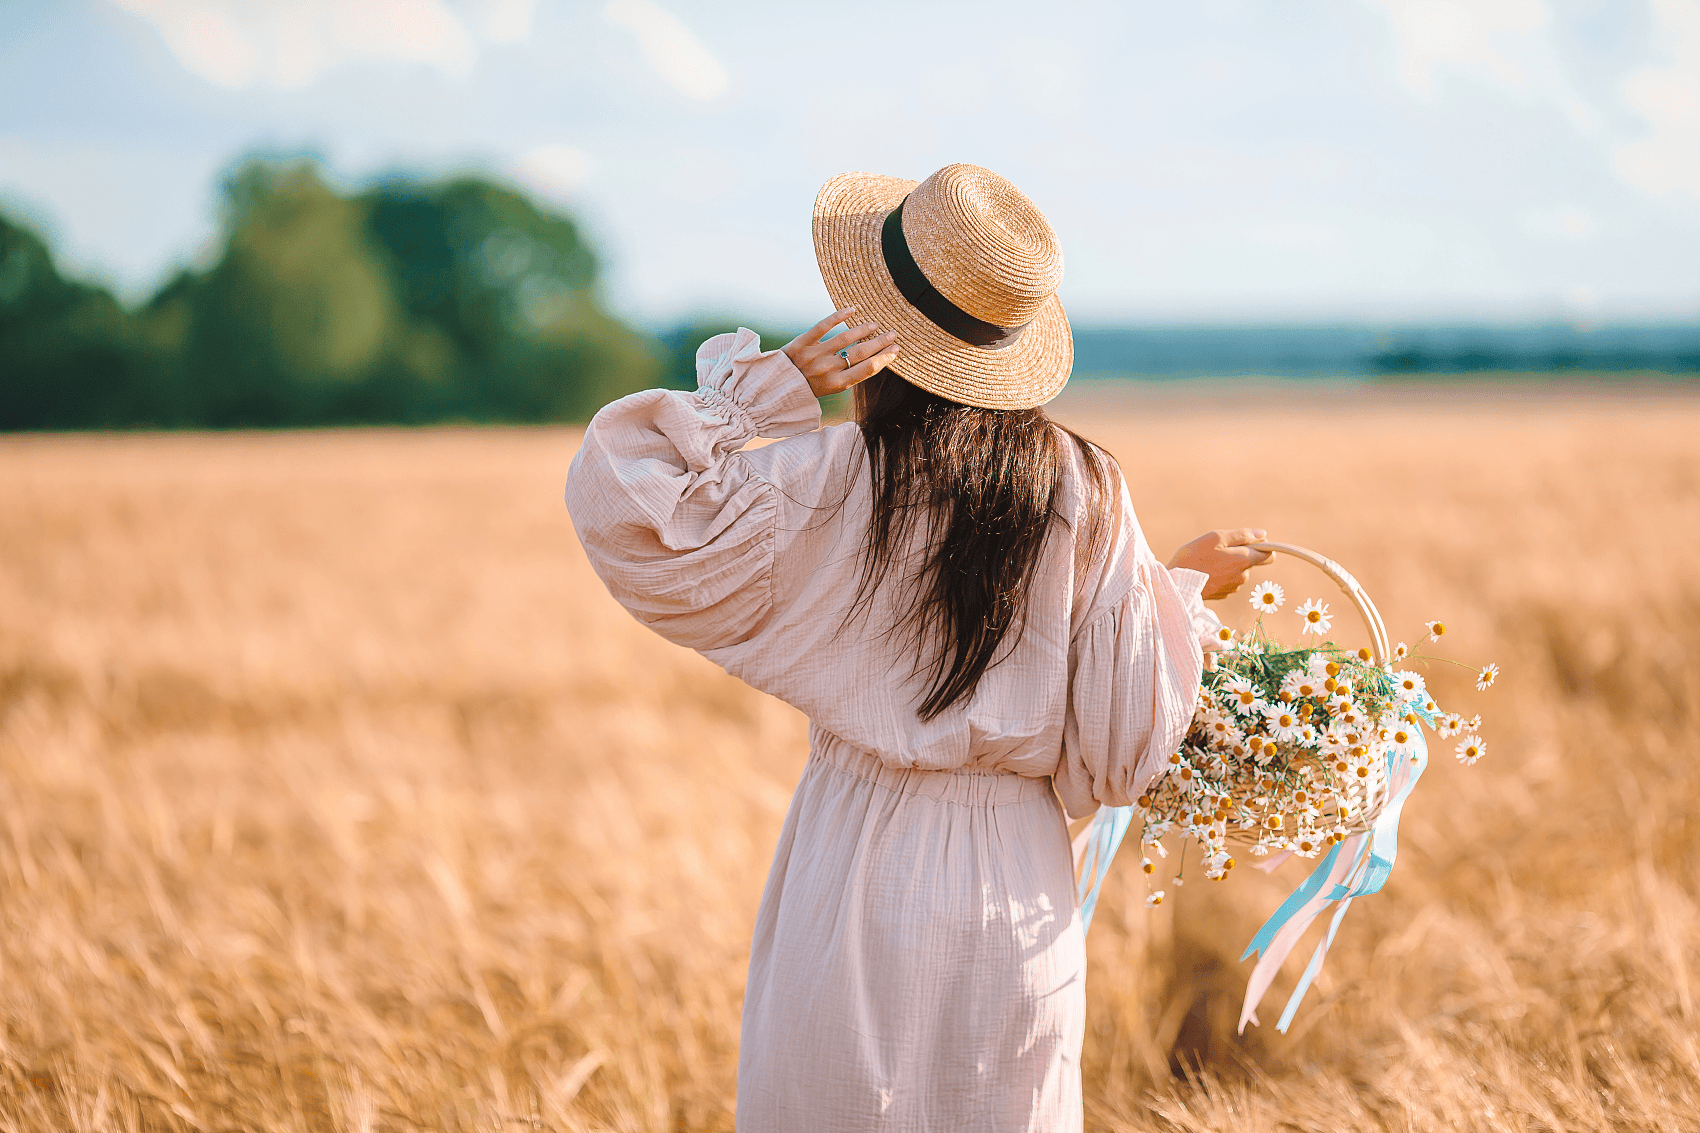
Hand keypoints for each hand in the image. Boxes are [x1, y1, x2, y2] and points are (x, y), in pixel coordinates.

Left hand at [783, 307, 900, 398]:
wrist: (776, 386)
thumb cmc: (808, 387)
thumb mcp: (830, 389)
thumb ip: (848, 376)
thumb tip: (873, 360)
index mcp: (836, 384)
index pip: (867, 370)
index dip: (884, 359)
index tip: (895, 350)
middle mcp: (827, 370)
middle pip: (860, 353)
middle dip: (879, 343)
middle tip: (892, 335)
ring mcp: (814, 355)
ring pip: (844, 338)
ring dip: (863, 330)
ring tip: (875, 325)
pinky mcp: (802, 343)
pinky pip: (823, 326)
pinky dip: (839, 316)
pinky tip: (852, 310)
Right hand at [1167, 528, 1273, 600]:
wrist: (1177, 585)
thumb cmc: (1194, 557)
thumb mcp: (1216, 538)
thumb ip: (1242, 535)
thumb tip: (1263, 534)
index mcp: (1244, 560)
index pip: (1269, 555)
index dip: (1263, 547)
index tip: (1250, 542)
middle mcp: (1243, 576)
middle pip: (1249, 562)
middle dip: (1239, 554)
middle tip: (1218, 550)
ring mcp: (1233, 587)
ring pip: (1237, 571)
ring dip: (1227, 564)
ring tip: (1207, 561)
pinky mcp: (1223, 594)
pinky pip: (1227, 580)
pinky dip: (1220, 575)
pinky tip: (1205, 572)